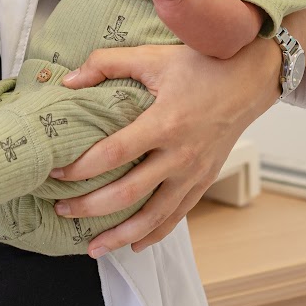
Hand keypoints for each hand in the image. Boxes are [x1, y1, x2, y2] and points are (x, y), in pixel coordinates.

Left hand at [53, 39, 279, 251]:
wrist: (249, 79)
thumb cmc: (201, 64)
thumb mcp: (152, 56)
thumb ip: (106, 63)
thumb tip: (67, 80)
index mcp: (165, 123)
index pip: (114, 154)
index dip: (82, 168)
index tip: (57, 174)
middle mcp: (181, 154)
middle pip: (129, 193)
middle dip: (91, 207)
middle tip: (62, 211)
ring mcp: (194, 172)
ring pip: (154, 217)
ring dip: (121, 235)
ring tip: (92, 248)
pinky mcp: (204, 181)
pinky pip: (177, 215)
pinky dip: (154, 234)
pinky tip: (133, 245)